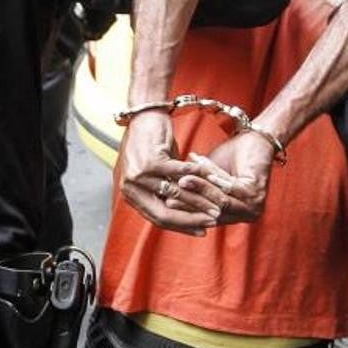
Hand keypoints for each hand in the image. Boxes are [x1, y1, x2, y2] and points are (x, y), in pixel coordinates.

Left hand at [118, 112, 224, 235]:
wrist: (144, 116)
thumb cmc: (153, 145)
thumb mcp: (157, 175)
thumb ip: (166, 194)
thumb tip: (186, 217)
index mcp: (131, 194)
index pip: (157, 218)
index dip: (181, 226)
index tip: (201, 230)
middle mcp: (131, 187)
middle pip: (163, 214)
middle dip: (190, 220)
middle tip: (213, 222)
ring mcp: (139, 175)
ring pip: (174, 195)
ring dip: (198, 201)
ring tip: (216, 205)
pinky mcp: (150, 161)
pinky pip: (179, 174)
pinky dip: (196, 176)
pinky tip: (212, 180)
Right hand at [174, 131, 275, 223]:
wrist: (256, 140)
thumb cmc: (232, 157)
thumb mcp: (208, 178)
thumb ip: (194, 192)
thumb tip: (166, 202)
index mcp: (236, 215)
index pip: (205, 215)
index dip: (184, 206)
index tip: (166, 197)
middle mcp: (246, 215)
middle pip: (210, 211)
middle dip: (189, 198)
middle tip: (171, 190)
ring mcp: (254, 206)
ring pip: (219, 200)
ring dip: (199, 188)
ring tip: (182, 179)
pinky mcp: (257, 193)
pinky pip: (229, 188)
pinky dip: (214, 179)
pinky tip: (201, 171)